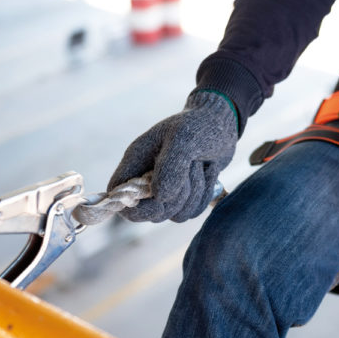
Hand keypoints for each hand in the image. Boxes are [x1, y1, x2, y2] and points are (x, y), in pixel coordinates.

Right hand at [107, 90, 237, 222]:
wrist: (222, 122)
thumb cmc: (199, 125)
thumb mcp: (184, 138)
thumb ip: (170, 167)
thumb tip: (161, 197)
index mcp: (136, 161)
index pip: (117, 194)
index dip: (132, 205)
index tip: (158, 198)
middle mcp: (146, 178)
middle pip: (150, 212)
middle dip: (175, 198)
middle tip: (191, 168)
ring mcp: (166, 189)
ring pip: (175, 215)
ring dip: (194, 194)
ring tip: (200, 166)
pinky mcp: (184, 196)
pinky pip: (191, 212)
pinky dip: (204, 196)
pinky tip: (208, 172)